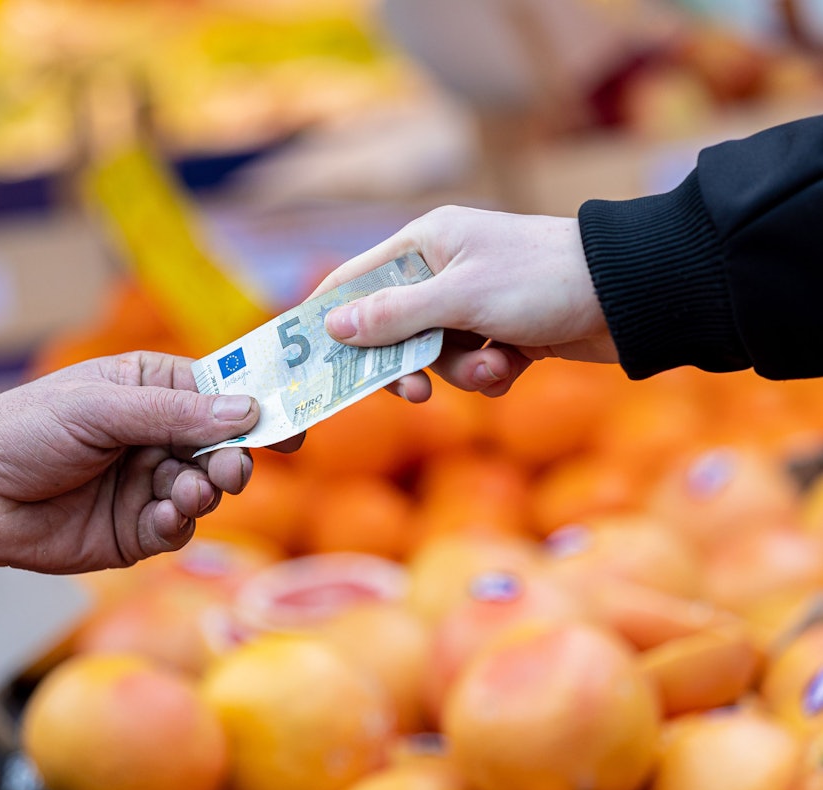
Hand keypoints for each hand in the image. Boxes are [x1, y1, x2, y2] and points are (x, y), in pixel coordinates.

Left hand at [0, 353, 285, 572]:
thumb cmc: (25, 430)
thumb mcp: (100, 408)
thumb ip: (175, 413)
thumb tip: (249, 410)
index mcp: (152, 388)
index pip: (221, 393)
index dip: (259, 406)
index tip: (293, 424)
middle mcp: (157, 435)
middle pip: (222, 444)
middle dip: (233, 456)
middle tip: (233, 467)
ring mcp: (149, 484)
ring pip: (205, 489)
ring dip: (205, 490)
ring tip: (190, 491)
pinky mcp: (135, 532)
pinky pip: (177, 528)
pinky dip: (180, 522)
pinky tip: (165, 514)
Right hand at [310, 205, 616, 396]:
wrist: (632, 296)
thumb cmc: (542, 280)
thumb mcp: (460, 297)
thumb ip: (394, 315)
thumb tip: (332, 327)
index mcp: (425, 244)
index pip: (355, 280)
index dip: (331, 318)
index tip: (310, 360)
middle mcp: (443, 270)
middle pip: (392, 329)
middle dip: (409, 363)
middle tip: (416, 392)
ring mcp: (473, 303)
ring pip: (436, 355)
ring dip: (464, 371)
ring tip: (498, 365)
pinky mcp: (503, 332)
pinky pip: (472, 366)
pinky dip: (491, 374)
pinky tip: (515, 367)